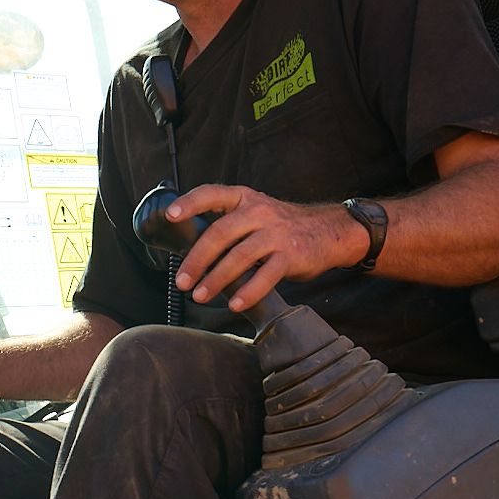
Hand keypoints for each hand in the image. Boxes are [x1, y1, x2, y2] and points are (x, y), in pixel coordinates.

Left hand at [167, 185, 367, 312]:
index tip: (170, 216)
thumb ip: (228, 225)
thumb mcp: (255, 213)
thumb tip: (189, 251)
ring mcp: (276, 233)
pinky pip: (266, 276)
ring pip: (240, 257)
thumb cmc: (281, 227)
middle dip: (197, 260)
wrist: (329, 231)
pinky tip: (235, 304)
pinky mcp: (291, 255)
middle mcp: (259, 211)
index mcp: (244, 198)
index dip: (190, 203)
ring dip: (217, 279)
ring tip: (200, 296)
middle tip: (182, 281)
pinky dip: (249, 292)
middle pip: (221, 233)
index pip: (212, 194)